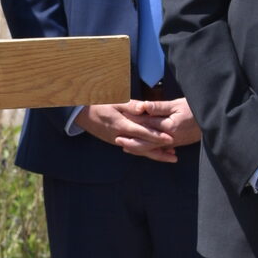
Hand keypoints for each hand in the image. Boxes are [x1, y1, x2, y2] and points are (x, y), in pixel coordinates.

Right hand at [76, 99, 196, 161]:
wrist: (82, 114)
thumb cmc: (99, 104)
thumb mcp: (115, 101)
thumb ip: (130, 105)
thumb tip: (144, 107)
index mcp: (121, 124)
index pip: (142, 133)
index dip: (157, 137)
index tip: (170, 139)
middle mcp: (121, 136)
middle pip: (143, 147)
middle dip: (159, 152)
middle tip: (175, 156)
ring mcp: (118, 141)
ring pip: (139, 151)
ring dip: (154, 154)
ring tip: (169, 157)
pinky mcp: (116, 142)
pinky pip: (133, 149)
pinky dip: (145, 152)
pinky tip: (155, 153)